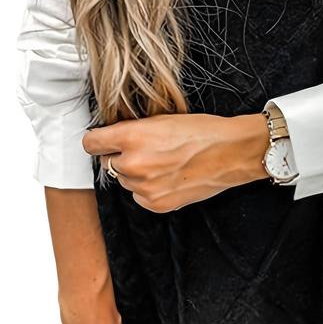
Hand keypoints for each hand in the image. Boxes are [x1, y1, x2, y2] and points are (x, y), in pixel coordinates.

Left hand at [82, 112, 269, 211]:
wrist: (231, 152)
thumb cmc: (202, 131)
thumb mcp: (162, 119)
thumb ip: (133, 130)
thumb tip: (113, 139)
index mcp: (131, 137)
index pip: (91, 143)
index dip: (99, 141)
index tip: (104, 141)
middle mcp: (133, 164)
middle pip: (108, 163)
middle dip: (121, 157)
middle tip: (146, 150)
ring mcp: (143, 187)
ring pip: (125, 181)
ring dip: (136, 174)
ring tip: (164, 164)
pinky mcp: (156, 204)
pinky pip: (139, 196)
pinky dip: (149, 189)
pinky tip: (170, 177)